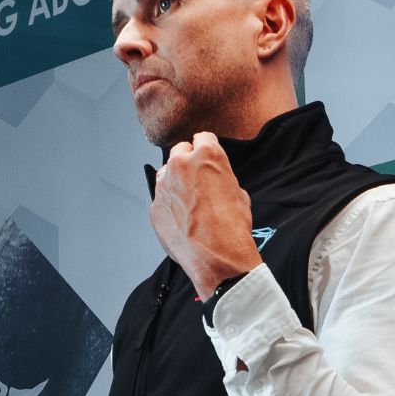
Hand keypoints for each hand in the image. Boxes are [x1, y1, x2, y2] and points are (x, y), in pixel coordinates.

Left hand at [151, 132, 264, 292]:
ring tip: (190, 202)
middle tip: (197, 179)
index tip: (206, 157)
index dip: (207, 149)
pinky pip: (161, 198)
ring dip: (176, 182)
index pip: (203, 137)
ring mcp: (164, 185)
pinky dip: (169, 205)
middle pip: (180, 151)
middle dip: (188, 161)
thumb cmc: (232, 228)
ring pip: (167, 174)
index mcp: (207, 154)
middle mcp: (181, 164)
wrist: (217, 258)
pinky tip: (183, 219)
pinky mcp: (155, 206)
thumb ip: (222, 178)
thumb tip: (216, 181)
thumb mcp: (239, 193)